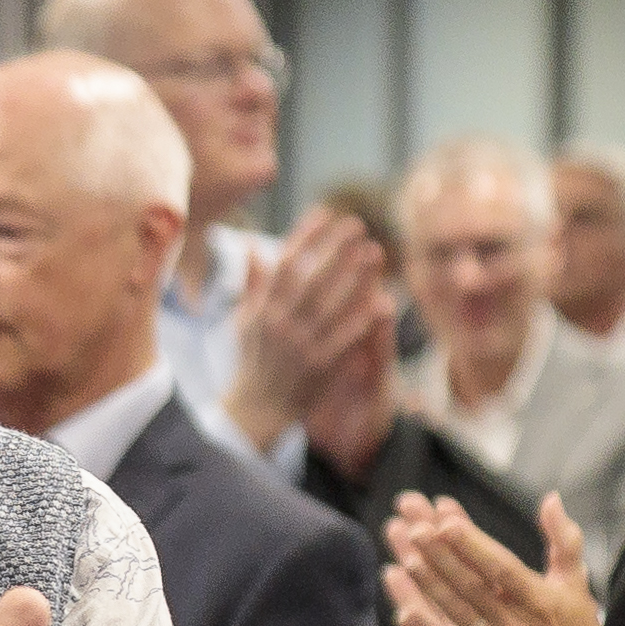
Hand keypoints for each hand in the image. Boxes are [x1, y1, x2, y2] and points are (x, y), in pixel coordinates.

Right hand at [227, 208, 398, 471]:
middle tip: (357, 224)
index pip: (284, 264)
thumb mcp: (244, 321)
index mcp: (262, 309)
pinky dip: (361, 320)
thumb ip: (252, 284)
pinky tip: (380, 300)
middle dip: (334, 249)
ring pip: (331, 304)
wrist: (255, 412)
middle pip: (311, 278)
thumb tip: (250, 245)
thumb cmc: (251, 362)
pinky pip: (344, 339)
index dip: (304, 237)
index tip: (324, 213)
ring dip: (354, 277)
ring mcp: (300, 346)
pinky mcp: (319, 367)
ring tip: (374, 252)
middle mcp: (280, 324)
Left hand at [379, 488, 622, 625]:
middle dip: (441, 556)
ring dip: (430, 585)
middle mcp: (515, 622)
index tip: (448, 522)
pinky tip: (403, 614)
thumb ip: (563, 539)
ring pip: (457, 610)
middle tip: (416, 530)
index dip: (473, 546)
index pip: (501, 568)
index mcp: (538, 598)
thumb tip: (551, 499)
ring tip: (407, 558)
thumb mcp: (577, 582)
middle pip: (471, 585)